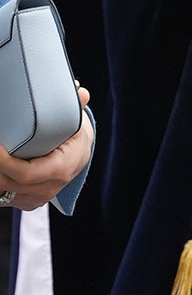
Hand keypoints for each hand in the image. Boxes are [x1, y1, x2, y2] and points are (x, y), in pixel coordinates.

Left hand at [0, 86, 92, 211]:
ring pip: (3, 192)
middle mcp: (49, 188)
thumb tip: (80, 92)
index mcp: (61, 169)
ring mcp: (36, 198)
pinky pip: (3, 197)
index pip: (26, 174)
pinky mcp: (26, 202)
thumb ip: (76, 106)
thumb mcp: (77, 121)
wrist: (80, 157)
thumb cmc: (75, 138)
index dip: (5, 163)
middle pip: (9, 183)